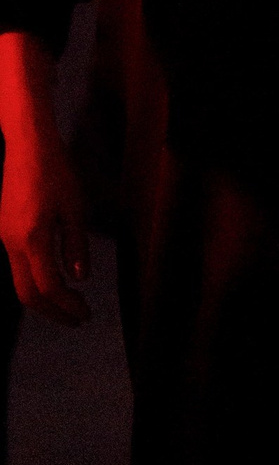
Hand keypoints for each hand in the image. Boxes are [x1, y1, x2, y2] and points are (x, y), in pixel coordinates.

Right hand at [0, 118, 90, 323]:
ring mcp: (5, 238)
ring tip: (68, 303)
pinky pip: (18, 266)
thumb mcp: (75, 206)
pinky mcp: (5, 230)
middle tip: (77, 319)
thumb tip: (79, 278)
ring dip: (44, 297)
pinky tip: (53, 278)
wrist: (27, 144)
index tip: (85, 314)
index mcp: (32, 240)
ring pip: (20, 281)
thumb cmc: (55, 170)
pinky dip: (36, 280)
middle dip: (52, 311)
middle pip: (27, 293)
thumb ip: (76, 244)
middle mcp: (13, 245)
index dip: (67, 305)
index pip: (48, 287)